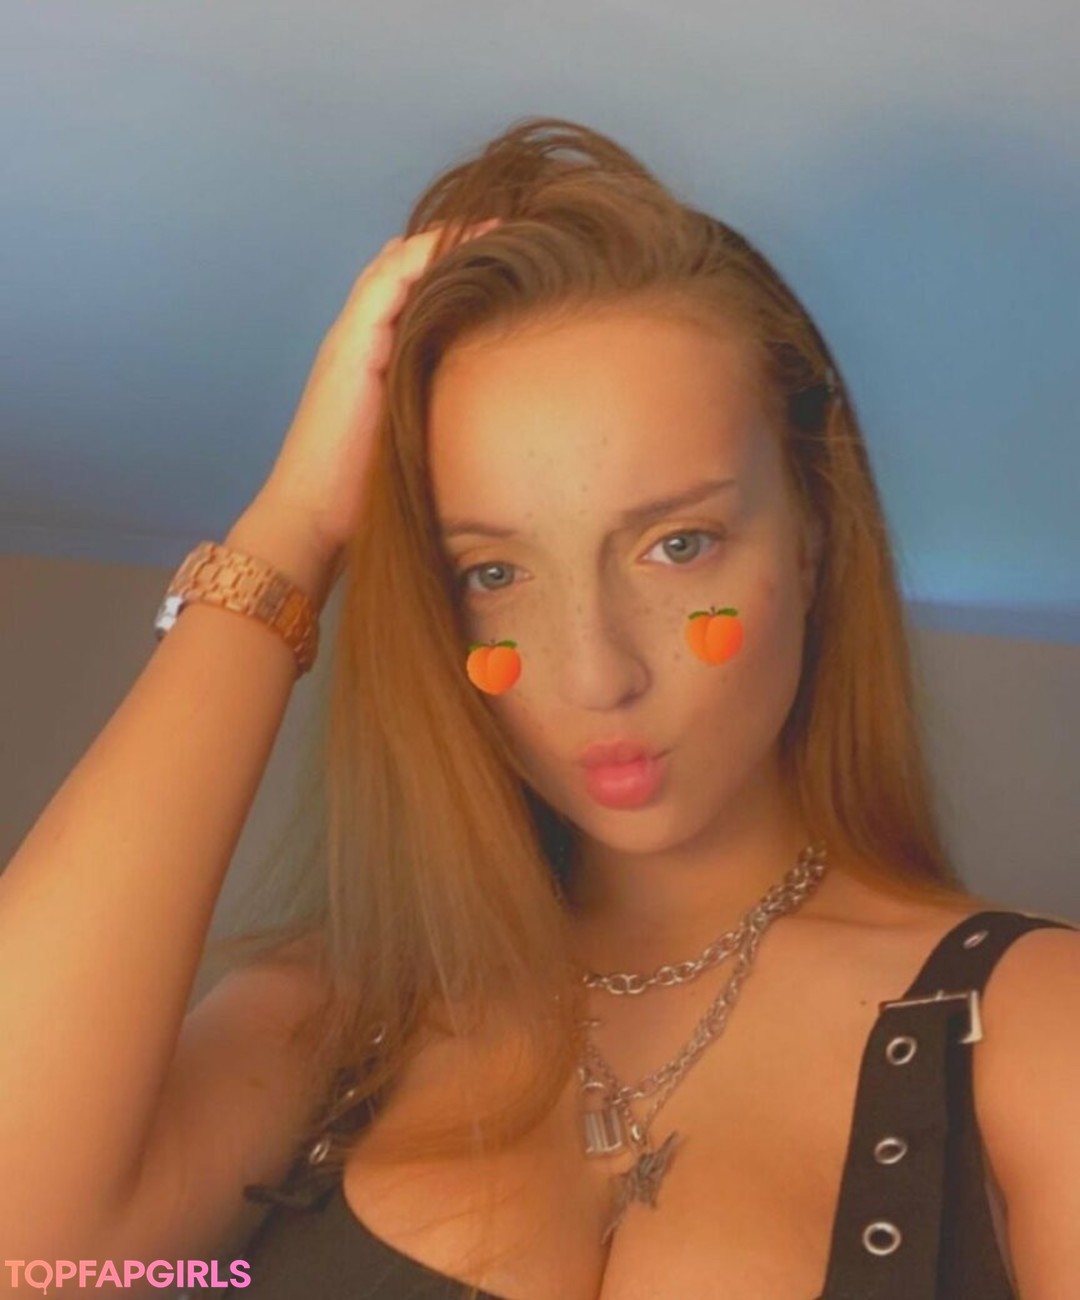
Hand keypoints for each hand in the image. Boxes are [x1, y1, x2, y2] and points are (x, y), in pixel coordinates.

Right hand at [257, 217, 500, 570]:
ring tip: (496, 223)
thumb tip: (488, 411)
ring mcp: (352, 338)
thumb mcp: (414, 438)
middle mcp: (362, 338)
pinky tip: (461, 245)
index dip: (456, 267)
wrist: (313, 514)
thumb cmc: (364, 492)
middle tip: (509, 225)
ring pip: (396, 264)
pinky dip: (422, 258)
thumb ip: (438, 412)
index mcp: (377, 358)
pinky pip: (386, 282)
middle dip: (454, 242)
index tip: (507, 256)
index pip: (414, 292)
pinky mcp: (350, 346)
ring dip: (445, 239)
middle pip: (405, 267)